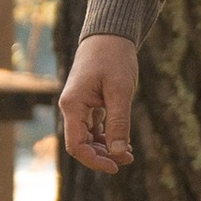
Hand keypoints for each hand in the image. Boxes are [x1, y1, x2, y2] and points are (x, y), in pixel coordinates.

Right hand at [61, 33, 139, 173]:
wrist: (110, 34)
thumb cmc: (114, 58)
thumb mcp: (120, 91)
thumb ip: (119, 123)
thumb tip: (119, 154)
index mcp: (73, 105)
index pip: (76, 145)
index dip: (94, 160)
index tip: (116, 166)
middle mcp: (72, 107)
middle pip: (81, 144)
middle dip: (102, 156)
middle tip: (128, 159)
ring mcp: (79, 106)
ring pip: (88, 137)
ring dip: (106, 148)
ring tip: (128, 153)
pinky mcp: (89, 102)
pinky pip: (94, 127)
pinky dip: (107, 136)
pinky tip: (124, 141)